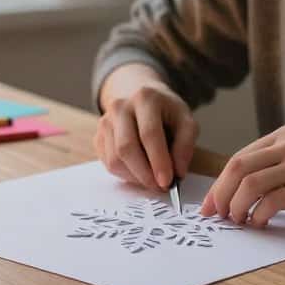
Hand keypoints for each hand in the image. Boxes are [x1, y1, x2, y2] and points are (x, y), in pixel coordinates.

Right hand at [95, 68, 198, 189]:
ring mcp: (105, 122)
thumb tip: (177, 172)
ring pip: (115, 159)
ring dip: (136, 177)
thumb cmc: (166, 112)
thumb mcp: (186, 121)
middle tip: (160, 186)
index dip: (158, 160)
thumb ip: (185, 145)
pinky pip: (109, 163)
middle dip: (144, 174)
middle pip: (126, 148)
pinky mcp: (98, 136)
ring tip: (153, 179)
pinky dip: (126, 174)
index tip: (167, 181)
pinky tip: (140, 171)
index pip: (149, 133)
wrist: (141, 99)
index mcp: (145, 98)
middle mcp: (120, 107)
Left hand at [199, 124, 284, 226]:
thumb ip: (278, 161)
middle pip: (238, 169)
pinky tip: (261, 223)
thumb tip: (240, 188)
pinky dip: (259, 216)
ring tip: (239, 222)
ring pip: (251, 185)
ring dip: (237, 208)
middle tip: (216, 216)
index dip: (219, 183)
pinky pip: (273, 202)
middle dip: (220, 195)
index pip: (240, 157)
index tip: (211, 204)